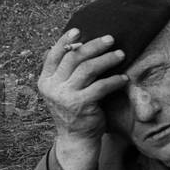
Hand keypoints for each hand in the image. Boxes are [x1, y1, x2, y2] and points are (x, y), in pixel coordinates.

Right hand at [38, 29, 127, 169]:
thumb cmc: (76, 110)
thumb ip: (68, 73)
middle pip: (73, 58)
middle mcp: (51, 87)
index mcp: (45, 81)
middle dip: (94, 46)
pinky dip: (114, 80)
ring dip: (107, 59)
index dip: (65, 41)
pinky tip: (124, 78)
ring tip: (121, 55)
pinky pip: (101, 86)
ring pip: (87, 69)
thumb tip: (79, 46)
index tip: (78, 30)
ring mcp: (64, 96)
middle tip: (111, 39)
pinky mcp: (80, 105)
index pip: (53, 55)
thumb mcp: (66, 90)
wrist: (77, 139)